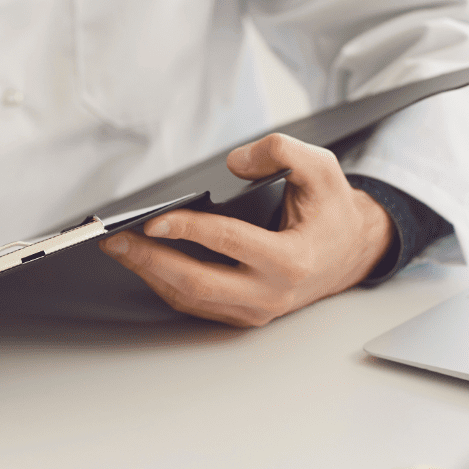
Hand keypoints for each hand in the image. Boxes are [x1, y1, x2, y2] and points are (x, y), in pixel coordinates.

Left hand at [97, 133, 393, 325]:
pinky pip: (196, 304)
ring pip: (192, 299)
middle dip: (151, 261)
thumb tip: (235, 162)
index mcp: (291, 259)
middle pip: (198, 283)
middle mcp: (271, 292)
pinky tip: (144, 262)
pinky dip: (165, 284)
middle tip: (117, 241)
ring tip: (120, 249)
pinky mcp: (243, 315)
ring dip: (150, 275)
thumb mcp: (321, 169)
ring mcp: (256, 310)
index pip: (229, 243)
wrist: (351, 253)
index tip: (154, 219)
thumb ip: (282, 152)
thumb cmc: (331, 211)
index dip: (188, 229)